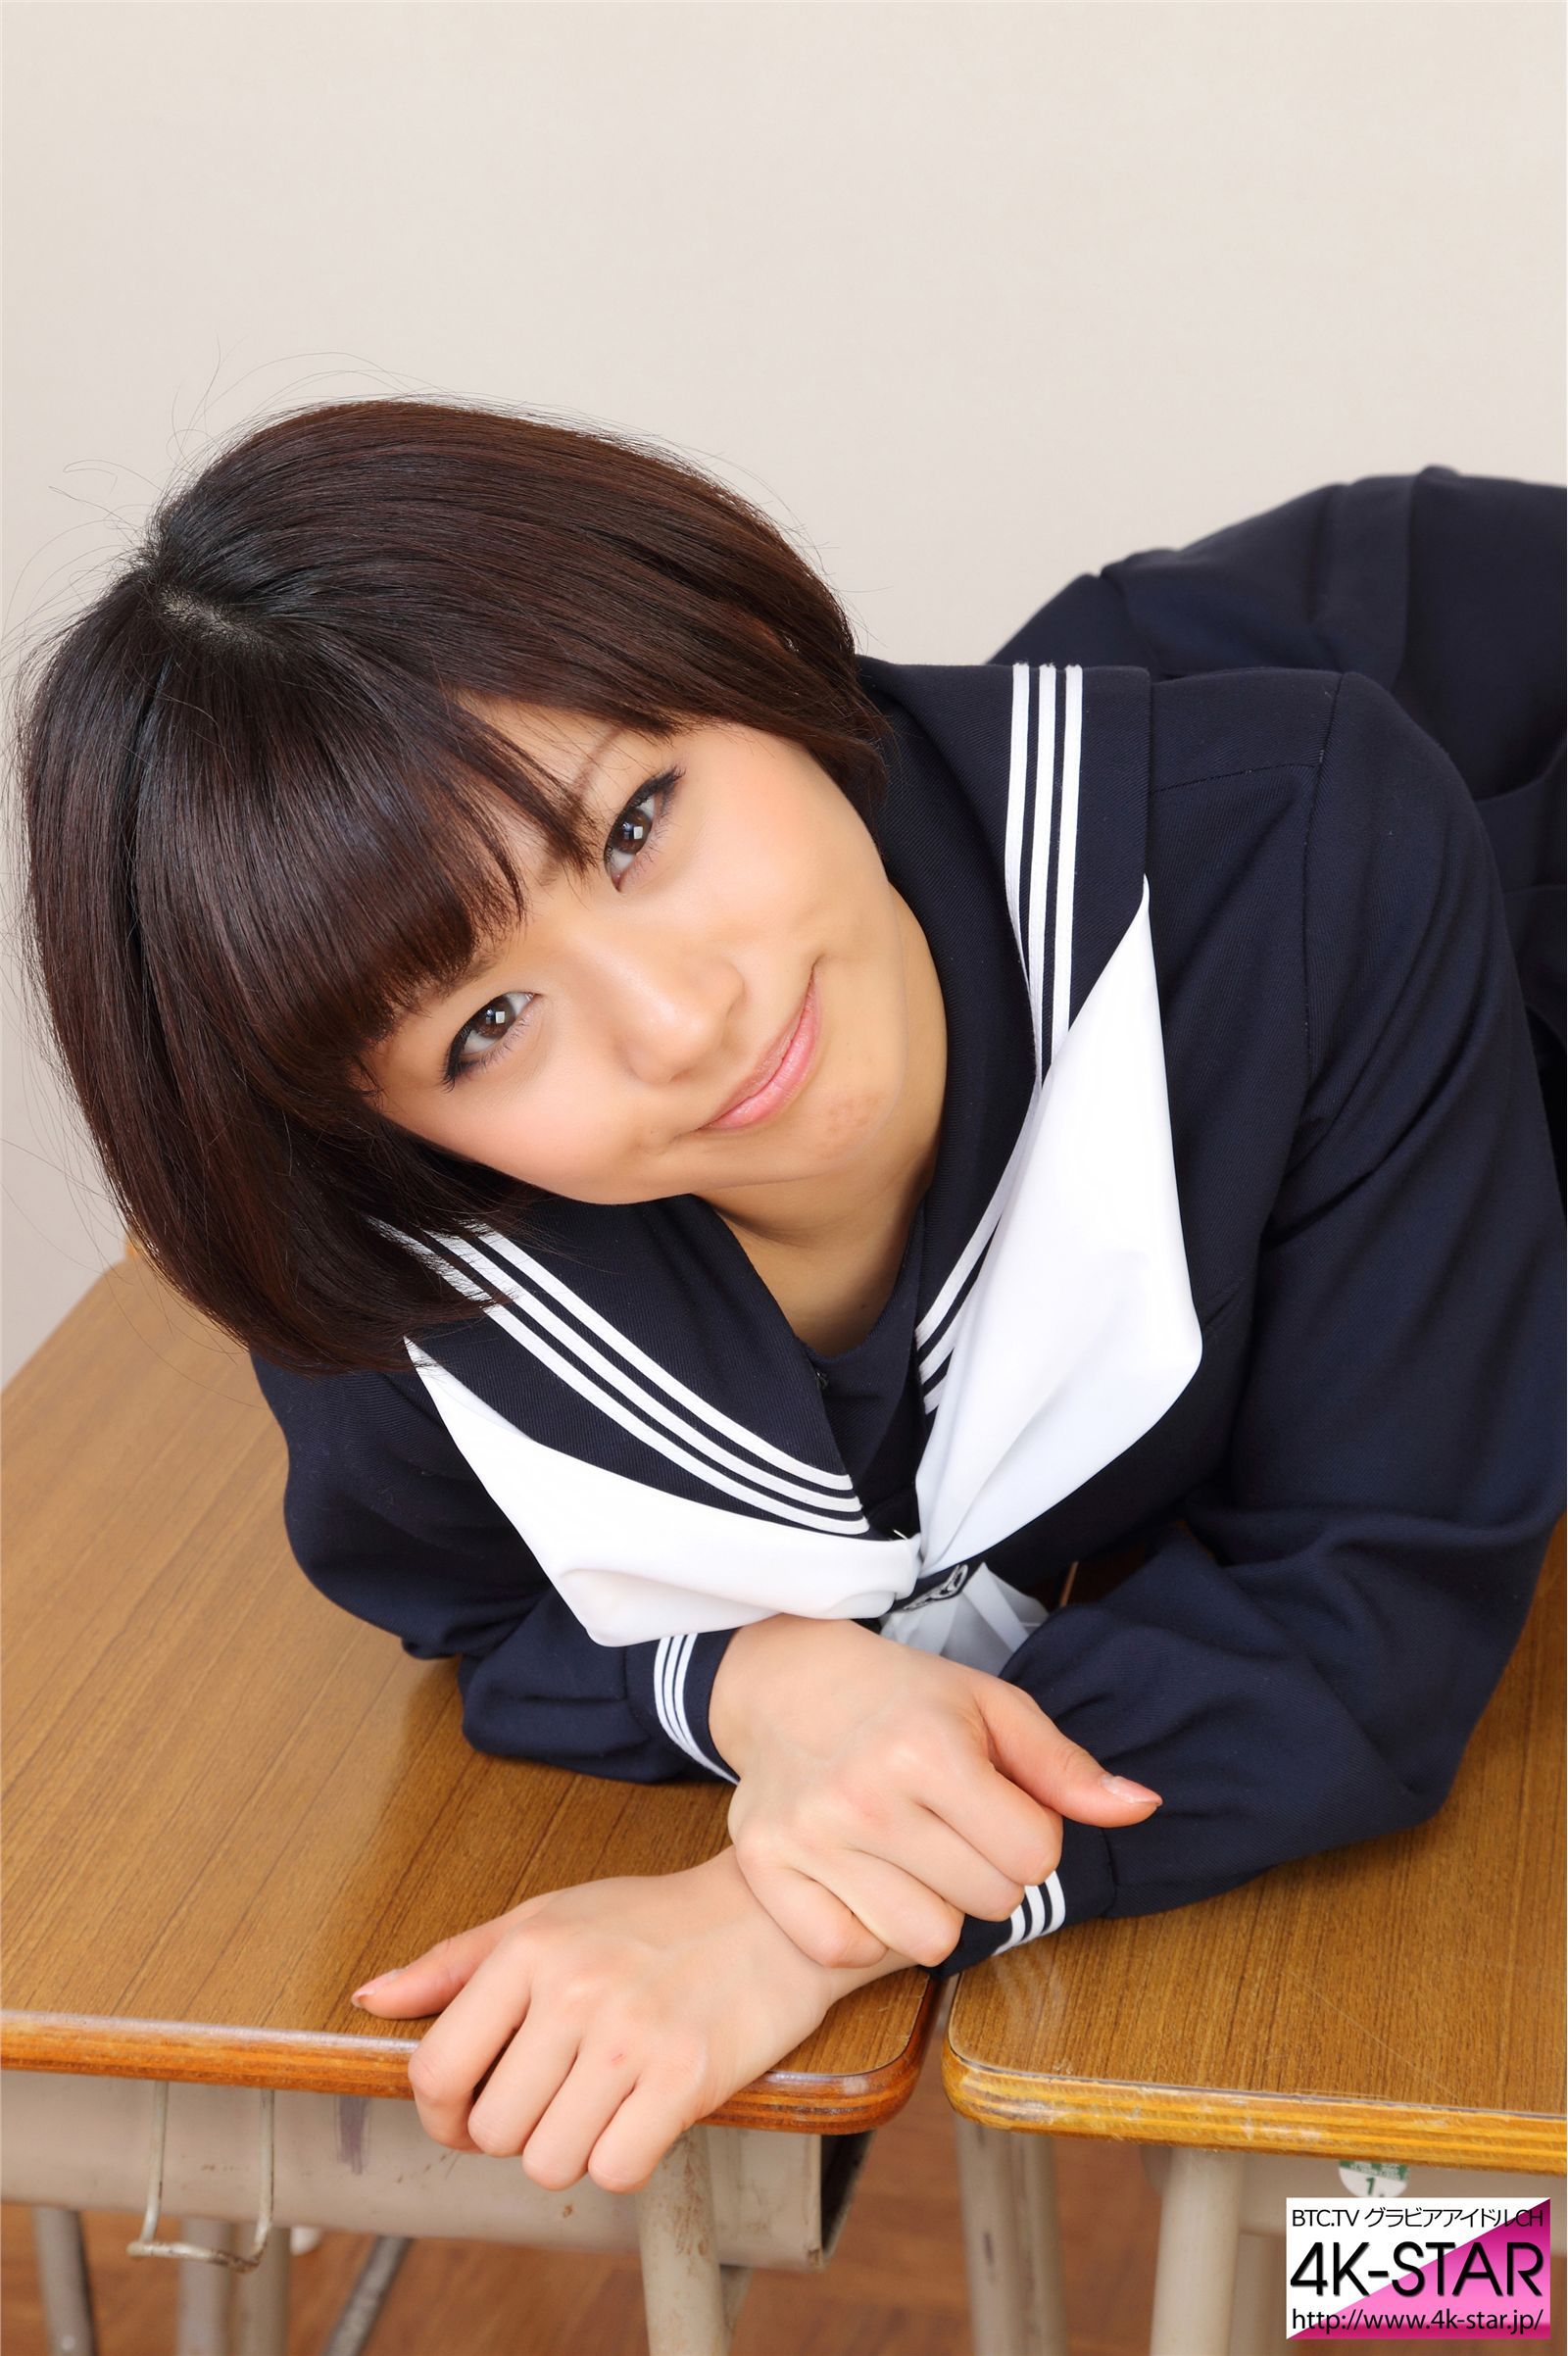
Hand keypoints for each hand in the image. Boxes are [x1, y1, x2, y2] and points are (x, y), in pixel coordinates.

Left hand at [348, 1850, 906, 2192]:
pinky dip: (624, 2158)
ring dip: (571, 2149)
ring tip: (601, 2102)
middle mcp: (573, 1990)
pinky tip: (640, 2115)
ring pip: (550, 2162)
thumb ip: (456, 1962)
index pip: (436, 2072)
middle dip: (518, 2130)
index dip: (442, 2115)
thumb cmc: (653, 1921)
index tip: (468, 2115)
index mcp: (529, 1949)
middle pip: (494, 2131)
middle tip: (557, 2096)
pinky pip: (616, 2169)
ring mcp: (630, 2036)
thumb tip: (373, 1996)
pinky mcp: (685, 2078)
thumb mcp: (548, 1916)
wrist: (772, 1917)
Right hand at [709, 1615, 1161, 1968]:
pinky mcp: (764, 1867)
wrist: (788, 1682)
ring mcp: (809, 1837)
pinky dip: (865, 1927)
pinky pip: (848, 1951)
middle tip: (950, 1824)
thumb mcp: (991, 1708)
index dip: (1030, 1834)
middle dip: (987, 1869)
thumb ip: (1066, 1767)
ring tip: (909, 1853)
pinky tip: (862, 1876)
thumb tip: (1143, 1807)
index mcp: (928, 1748)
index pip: (1035, 1854)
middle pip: (990, 1902)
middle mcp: (864, 1796)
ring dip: (932, 1906)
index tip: (997, 1804)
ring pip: (927, 1941)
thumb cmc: (904, 1698)